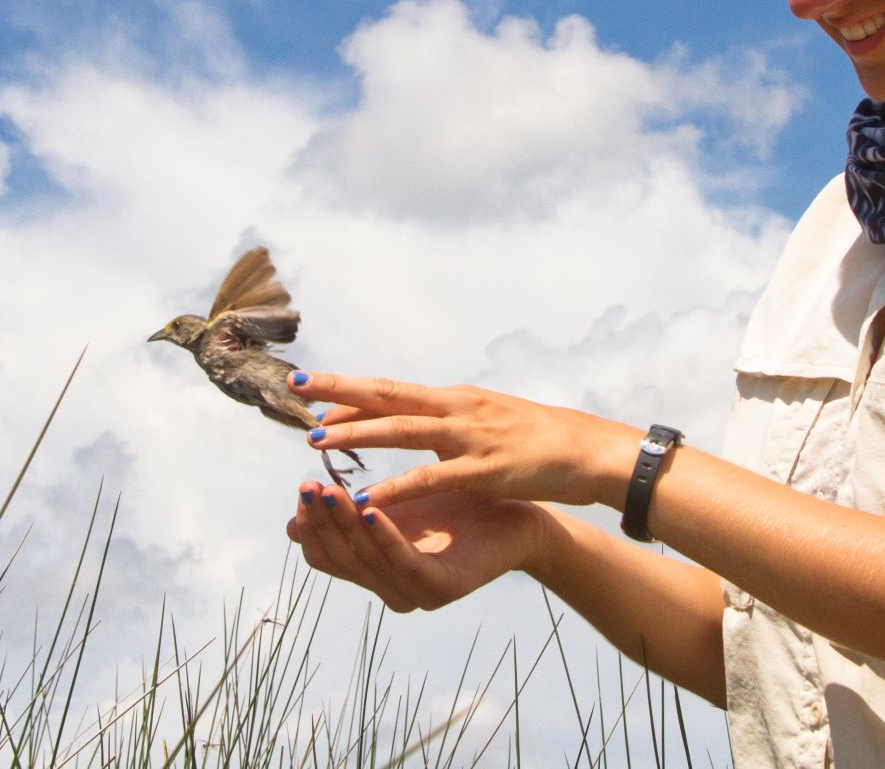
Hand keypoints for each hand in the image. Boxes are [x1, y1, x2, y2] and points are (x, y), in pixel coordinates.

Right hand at [287, 482, 548, 611]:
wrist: (520, 509)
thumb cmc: (457, 502)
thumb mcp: (395, 505)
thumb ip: (353, 514)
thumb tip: (291, 525)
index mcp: (377, 572)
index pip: (325, 556)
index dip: (310, 526)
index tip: (302, 487)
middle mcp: (392, 590)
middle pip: (340, 560)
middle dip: (321, 523)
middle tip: (308, 485)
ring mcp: (417, 594)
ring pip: (366, 561)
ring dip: (344, 525)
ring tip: (331, 491)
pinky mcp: (443, 588)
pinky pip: (404, 563)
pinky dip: (384, 537)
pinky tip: (370, 509)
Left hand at [289, 371, 640, 508]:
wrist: (588, 451)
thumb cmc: (536, 440)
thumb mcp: (485, 421)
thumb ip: (446, 422)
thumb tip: (409, 419)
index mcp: (454, 400)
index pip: (392, 390)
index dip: (348, 389)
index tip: (308, 387)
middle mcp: (457, 409)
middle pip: (388, 394)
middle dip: (339, 391)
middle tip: (296, 386)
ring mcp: (470, 437)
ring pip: (402, 430)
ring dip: (357, 432)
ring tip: (316, 440)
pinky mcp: (484, 470)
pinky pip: (432, 478)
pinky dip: (397, 486)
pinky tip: (369, 497)